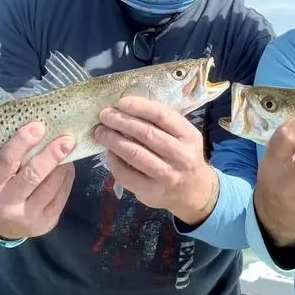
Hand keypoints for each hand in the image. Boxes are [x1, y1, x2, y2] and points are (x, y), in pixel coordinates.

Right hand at [0, 121, 76, 239]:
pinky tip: (66, 167)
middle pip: (33, 176)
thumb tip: (33, 122)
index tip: (37, 126)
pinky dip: (67, 177)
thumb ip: (10, 156)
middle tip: (67, 139)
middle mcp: (7, 205)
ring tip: (66, 150)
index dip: (21, 142)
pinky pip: (62, 195)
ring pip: (52, 185)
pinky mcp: (46, 223)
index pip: (5, 161)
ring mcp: (28, 217)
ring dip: (63, 164)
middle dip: (51, 155)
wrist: (1, 227)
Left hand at [94, 96, 217, 224]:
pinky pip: (127, 174)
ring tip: (101, 132)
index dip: (140, 107)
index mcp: (189, 136)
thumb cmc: (182, 155)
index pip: (163, 116)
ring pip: (135, 154)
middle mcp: (181, 156)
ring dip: (114, 140)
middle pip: (147, 134)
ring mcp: (166, 175)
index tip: (121, 102)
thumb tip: (126, 108)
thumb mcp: (182, 136)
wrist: (193, 191)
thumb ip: (161, 123)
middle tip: (105, 115)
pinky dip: (114, 161)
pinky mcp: (151, 191)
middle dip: (121, 121)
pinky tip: (109, 152)